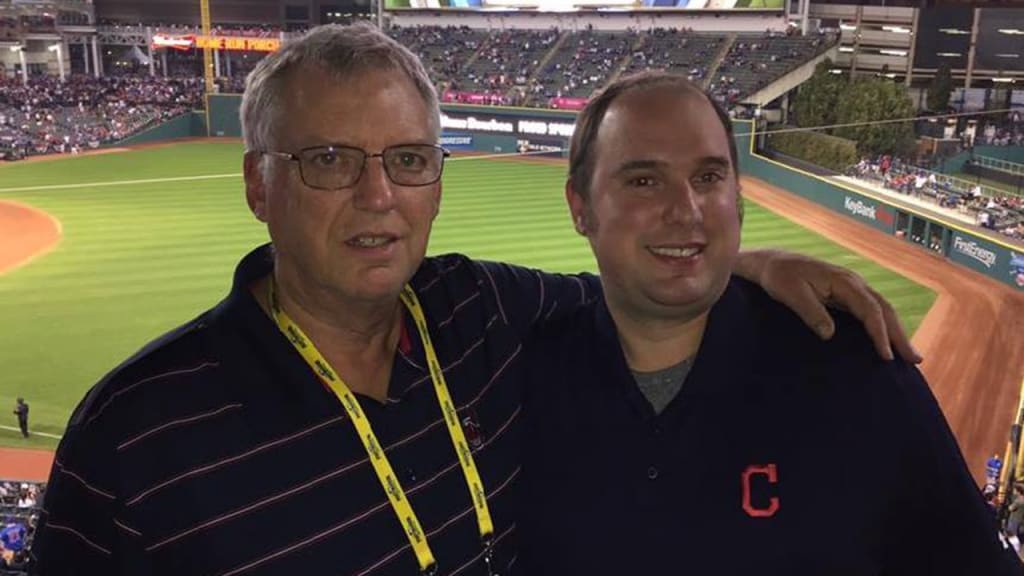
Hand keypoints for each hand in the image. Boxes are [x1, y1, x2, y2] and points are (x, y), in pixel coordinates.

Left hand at [734, 249, 921, 362]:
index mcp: (843, 281)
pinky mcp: (846, 294)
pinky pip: (871, 311)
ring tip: (909, 355)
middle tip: (915, 359)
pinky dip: (883, 326)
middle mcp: (853, 283)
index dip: (879, 333)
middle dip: (899, 335)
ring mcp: (852, 288)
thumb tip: (830, 335)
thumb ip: (811, 313)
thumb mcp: (791, 294)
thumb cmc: (780, 277)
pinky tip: (887, 341)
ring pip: (881, 310)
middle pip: (884, 309)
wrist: (772, 263)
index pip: (870, 309)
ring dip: (896, 332)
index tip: (885, 355)